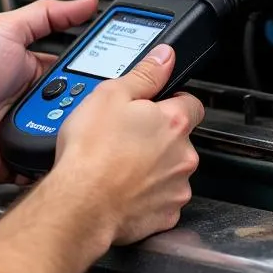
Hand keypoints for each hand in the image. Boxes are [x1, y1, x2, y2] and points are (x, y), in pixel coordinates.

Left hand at [0, 0, 99, 182]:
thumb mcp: (8, 29)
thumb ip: (48, 14)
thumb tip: (86, 2)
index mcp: (37, 73)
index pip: (79, 75)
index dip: (97, 74)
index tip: (116, 72)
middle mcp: (36, 103)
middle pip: (78, 107)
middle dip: (84, 103)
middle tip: (80, 96)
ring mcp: (28, 132)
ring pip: (66, 135)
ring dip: (69, 129)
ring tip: (62, 118)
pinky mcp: (18, 159)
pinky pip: (44, 164)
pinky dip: (52, 159)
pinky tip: (58, 150)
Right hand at [51, 45, 204, 245]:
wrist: (81, 204)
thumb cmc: (91, 152)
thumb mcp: (109, 95)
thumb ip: (144, 74)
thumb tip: (164, 57)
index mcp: (173, 122)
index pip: (192, 103)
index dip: (172, 102)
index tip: (153, 108)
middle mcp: (183, 156)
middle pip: (179, 140)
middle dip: (157, 138)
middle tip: (124, 138)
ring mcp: (177, 188)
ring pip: (170, 171)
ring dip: (152, 167)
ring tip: (118, 165)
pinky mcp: (166, 216)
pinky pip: (161, 200)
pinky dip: (146, 196)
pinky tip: (121, 188)